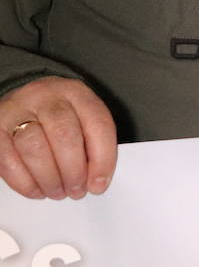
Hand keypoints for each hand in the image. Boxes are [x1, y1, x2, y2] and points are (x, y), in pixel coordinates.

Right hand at [0, 76, 116, 199]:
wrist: (22, 102)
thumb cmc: (58, 116)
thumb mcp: (81, 118)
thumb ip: (92, 143)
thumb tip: (96, 181)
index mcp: (76, 93)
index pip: (97, 124)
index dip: (102, 158)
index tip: (99, 184)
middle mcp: (46, 97)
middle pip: (65, 136)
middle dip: (74, 171)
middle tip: (76, 191)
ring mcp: (17, 111)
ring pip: (35, 148)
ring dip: (50, 179)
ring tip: (57, 192)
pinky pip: (9, 161)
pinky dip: (25, 182)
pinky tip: (37, 190)